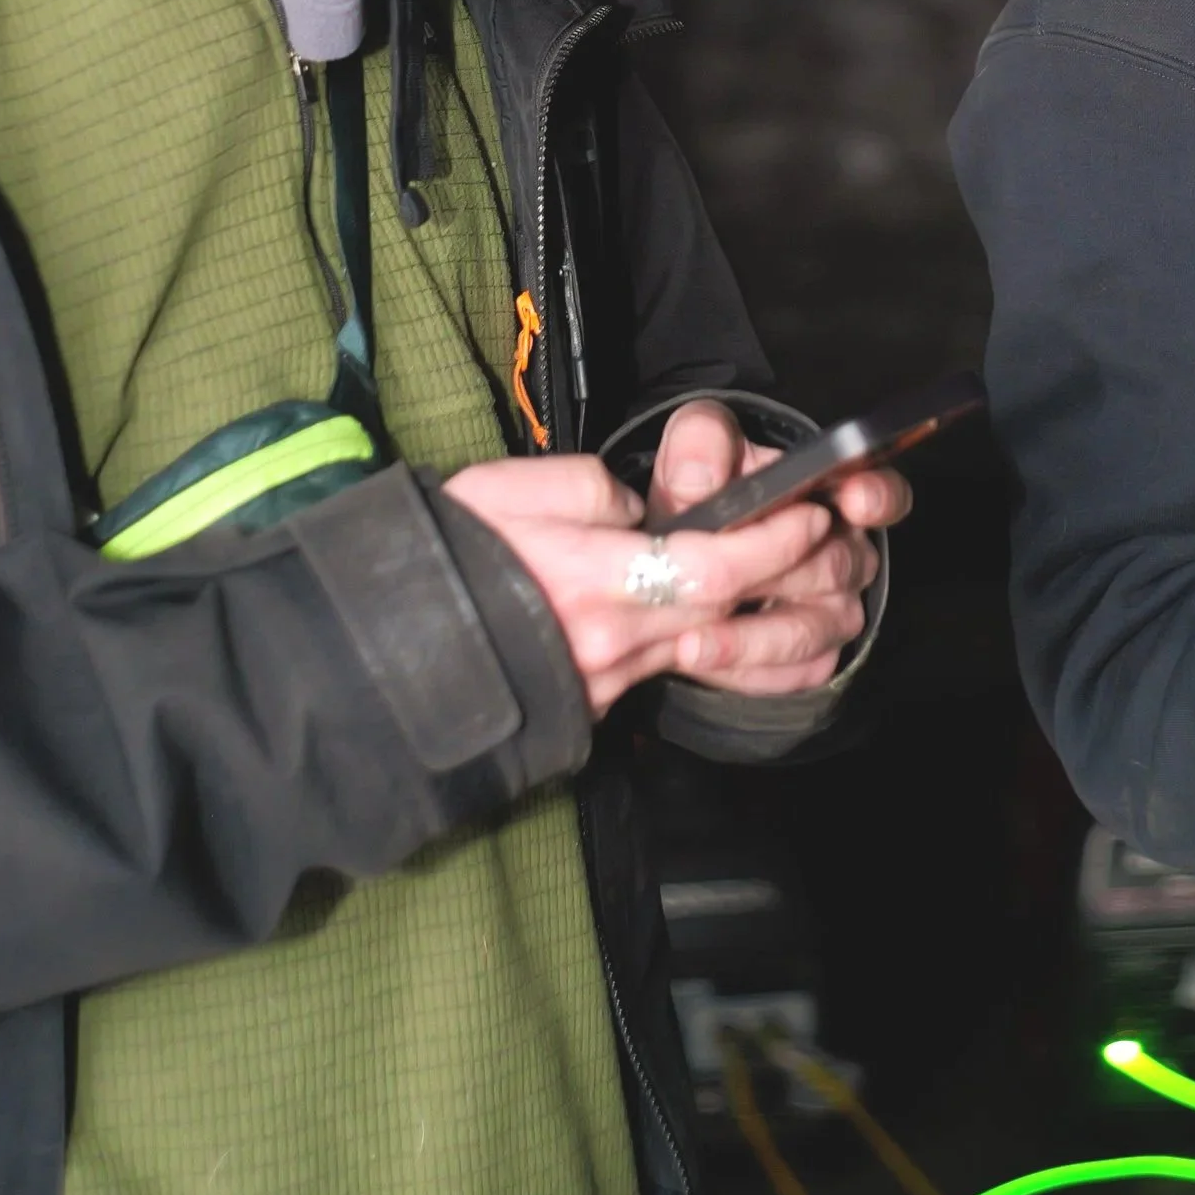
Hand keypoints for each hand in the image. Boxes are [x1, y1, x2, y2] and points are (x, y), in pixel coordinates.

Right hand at [443, 451, 838, 718]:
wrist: (376, 649)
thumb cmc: (440, 554)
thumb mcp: (504, 487)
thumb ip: (589, 489)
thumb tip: (639, 510)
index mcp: (589, 581)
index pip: (712, 569)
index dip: (772, 544)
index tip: (806, 513)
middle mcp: (606, 643)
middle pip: (722, 613)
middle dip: (780, 576)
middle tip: (817, 537)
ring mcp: (600, 684)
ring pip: (696, 645)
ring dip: (746, 611)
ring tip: (778, 571)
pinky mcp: (588, 706)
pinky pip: (660, 669)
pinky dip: (696, 639)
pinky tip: (709, 613)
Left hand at [649, 399, 911, 697]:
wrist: (692, 554)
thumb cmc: (710, 491)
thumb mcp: (698, 450)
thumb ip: (701, 445)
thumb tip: (702, 476)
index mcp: (835, 493)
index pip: (883, 494)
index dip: (875, 497)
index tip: (852, 499)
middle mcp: (848, 555)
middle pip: (831, 568)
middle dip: (769, 573)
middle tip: (708, 580)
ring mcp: (834, 613)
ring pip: (805, 633)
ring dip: (746, 639)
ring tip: (689, 642)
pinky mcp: (812, 660)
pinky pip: (788, 674)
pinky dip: (742, 669)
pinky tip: (699, 658)